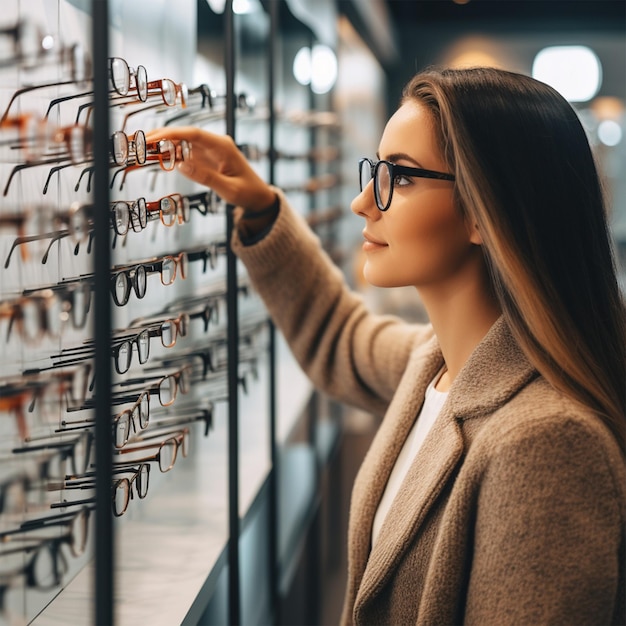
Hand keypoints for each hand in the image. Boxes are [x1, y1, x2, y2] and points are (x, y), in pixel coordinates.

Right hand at [145, 127, 275, 210]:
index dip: (172, 133)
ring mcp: (210, 151)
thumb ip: (206, 177)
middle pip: (185, 135)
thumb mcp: (229, 189)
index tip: (154, 137)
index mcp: (223, 146)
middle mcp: (216, 145)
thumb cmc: (248, 193)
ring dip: (164, 145)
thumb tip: (181, 165)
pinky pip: (186, 154)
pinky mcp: (206, 160)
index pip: (194, 134)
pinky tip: (158, 156)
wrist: (258, 197)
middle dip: (163, 136)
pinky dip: (172, 154)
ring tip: (143, 148)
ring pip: (183, 143)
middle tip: (141, 141)